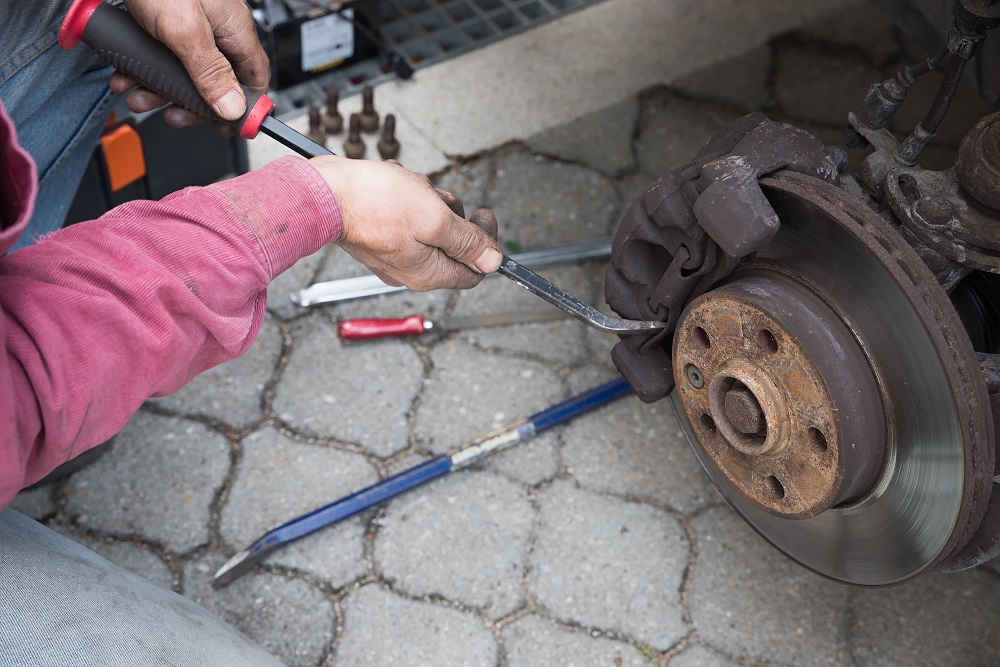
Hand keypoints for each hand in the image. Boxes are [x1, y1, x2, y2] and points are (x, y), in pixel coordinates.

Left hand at [108, 0, 268, 133]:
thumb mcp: (184, 31)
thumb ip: (210, 72)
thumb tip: (233, 108)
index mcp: (234, 31)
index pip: (254, 80)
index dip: (244, 108)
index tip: (229, 128)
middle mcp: (216, 31)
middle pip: (216, 83)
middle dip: (191, 104)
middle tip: (174, 115)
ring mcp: (190, 28)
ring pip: (183, 74)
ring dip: (159, 91)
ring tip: (139, 95)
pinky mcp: (164, 24)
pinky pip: (160, 59)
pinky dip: (142, 72)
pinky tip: (126, 75)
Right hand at [310, 157, 502, 290]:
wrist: (322, 192)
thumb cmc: (374, 203)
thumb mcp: (435, 219)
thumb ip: (467, 242)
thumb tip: (494, 262)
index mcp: (427, 274)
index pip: (474, 271)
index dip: (486, 243)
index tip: (483, 215)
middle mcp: (410, 270)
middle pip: (451, 243)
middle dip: (449, 213)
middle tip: (435, 197)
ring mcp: (393, 254)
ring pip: (429, 225)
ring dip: (427, 200)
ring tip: (409, 189)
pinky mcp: (378, 236)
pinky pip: (407, 217)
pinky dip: (407, 198)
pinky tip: (394, 188)